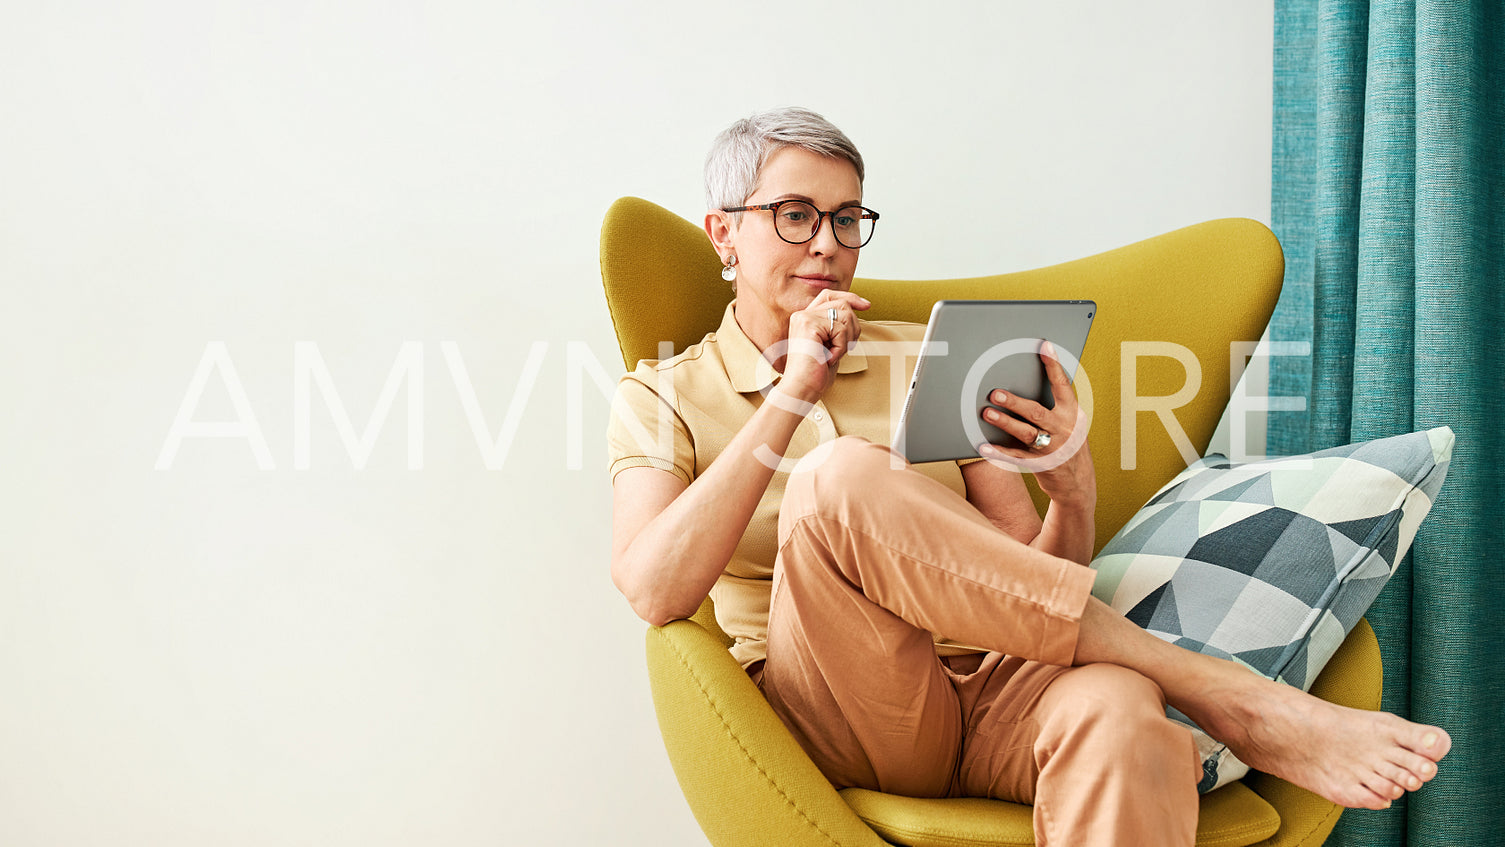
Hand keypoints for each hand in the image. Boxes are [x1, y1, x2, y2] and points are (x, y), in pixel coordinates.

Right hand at [774, 291, 870, 406]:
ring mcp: (804, 318)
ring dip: (847, 338)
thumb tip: (857, 311)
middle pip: (842, 303)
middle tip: (844, 348)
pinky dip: (841, 347)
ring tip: (833, 354)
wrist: (800, 389)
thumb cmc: (815, 374)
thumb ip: (838, 328)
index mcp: (805, 318)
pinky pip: (841, 329)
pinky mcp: (809, 324)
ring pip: (845, 314)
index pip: (829, 295)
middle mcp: (802, 314)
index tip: (866, 306)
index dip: (849, 297)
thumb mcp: (830, 346)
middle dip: (853, 326)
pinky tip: (828, 358)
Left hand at [976, 341, 1094, 505]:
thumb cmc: (1067, 443)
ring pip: (1026, 433)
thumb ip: (1052, 405)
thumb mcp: (1068, 422)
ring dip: (1005, 423)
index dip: (1053, 365)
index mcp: (1072, 413)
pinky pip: (1016, 457)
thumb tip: (1024, 381)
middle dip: (1015, 402)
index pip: (1063, 385)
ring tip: (987, 414)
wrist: (1078, 482)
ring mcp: (1053, 448)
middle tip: (995, 393)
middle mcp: (1064, 429)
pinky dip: (999, 452)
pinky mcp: (1040, 465)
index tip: (1044, 346)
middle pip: (1037, 412)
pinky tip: (983, 446)